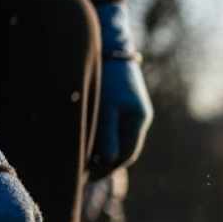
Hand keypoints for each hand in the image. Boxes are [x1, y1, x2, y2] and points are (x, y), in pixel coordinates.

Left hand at [91, 3, 152, 179]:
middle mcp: (139, 117)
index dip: (107, 169)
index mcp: (138, 121)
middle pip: (124, 149)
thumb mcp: (105, 108)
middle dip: (106, 163)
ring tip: (83, 159)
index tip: (87, 177)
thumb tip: (108, 161)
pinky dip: (104, 137)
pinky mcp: (123, 101)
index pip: (126, 155)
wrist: (110, 43)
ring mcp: (132, 109)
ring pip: (119, 138)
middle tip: (83, 173)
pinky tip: (89, 139)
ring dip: (104, 150)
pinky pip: (115, 127)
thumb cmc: (107, 76)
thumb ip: (107, 136)